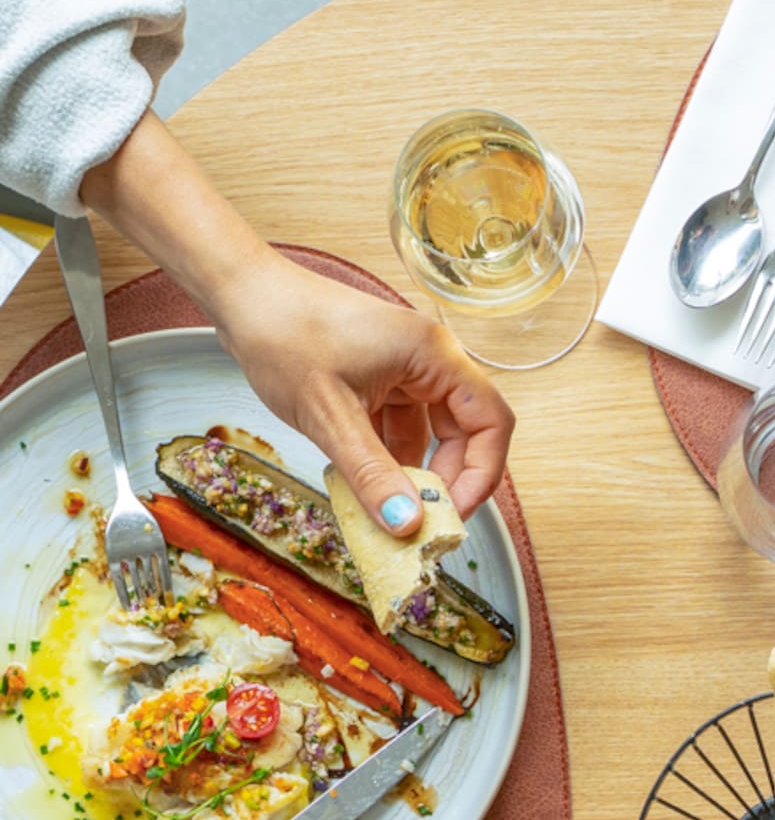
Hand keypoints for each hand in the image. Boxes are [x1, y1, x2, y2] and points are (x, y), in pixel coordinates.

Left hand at [79, 113, 514, 536]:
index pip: (492, 422)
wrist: (238, 294)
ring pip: (432, 435)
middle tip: (419, 520)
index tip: (451, 513)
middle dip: (446, 480)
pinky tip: (365, 483)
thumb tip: (407, 526)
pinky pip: (401, 429)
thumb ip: (372, 475)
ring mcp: (406, 369)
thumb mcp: (329, 416)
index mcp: (433, 356)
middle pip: (467, 433)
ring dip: (414, 474)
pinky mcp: (382, 379)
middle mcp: (429, 360)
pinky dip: (388, 459)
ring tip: (387, 507)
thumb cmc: (282, 333)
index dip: (481, 474)